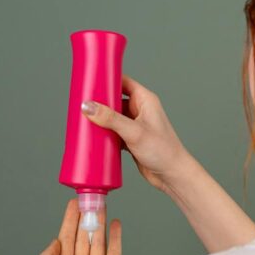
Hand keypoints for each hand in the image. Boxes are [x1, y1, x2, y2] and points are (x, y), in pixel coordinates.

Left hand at [37, 198, 124, 254]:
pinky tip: (116, 224)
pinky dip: (115, 237)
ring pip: (98, 241)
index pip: (65, 238)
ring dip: (100, 223)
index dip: (69, 220)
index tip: (74, 203)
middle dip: (85, 218)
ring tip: (102, 206)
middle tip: (90, 199)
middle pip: (82, 237)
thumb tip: (56, 242)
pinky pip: (114, 251)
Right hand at [81, 73, 191, 194]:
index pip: (124, 82)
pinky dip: (104, 133)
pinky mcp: (131, 139)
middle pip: (115, 99)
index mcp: (146, 100)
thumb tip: (89, 107)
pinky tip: (94, 136)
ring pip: (113, 117)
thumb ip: (110, 119)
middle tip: (83, 103)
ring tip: (84, 119)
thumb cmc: (163, 150)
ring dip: (101, 119)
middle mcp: (141, 110)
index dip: (108, 79)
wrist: (172, 175)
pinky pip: (113, 131)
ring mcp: (135, 125)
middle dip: (100, 102)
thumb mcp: (134, 132)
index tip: (92, 80)